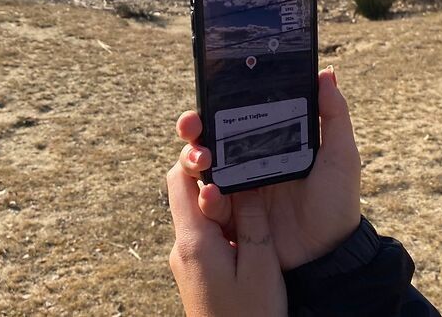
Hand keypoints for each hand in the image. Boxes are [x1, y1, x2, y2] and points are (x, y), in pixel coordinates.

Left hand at [166, 163, 286, 316]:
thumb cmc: (252, 316)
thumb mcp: (260, 265)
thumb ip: (251, 220)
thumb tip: (244, 179)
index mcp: (194, 241)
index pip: (181, 181)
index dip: (197, 155)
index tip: (221, 143)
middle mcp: (183, 247)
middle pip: (184, 190)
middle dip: (206, 167)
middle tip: (236, 156)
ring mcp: (187, 258)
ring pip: (194, 208)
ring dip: (217, 190)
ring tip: (248, 180)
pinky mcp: (197, 267)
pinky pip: (203, 227)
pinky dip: (221, 212)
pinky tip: (245, 213)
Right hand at [176, 66, 361, 270]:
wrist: (330, 253)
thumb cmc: (337, 200)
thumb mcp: (340, 155)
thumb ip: (334, 115)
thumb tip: (327, 72)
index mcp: (268, 143)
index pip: (234, 117)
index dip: (214, 105)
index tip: (206, 98)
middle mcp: (246, 163)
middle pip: (208, 139)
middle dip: (193, 129)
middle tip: (194, 126)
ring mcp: (235, 191)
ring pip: (199, 168)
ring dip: (192, 159)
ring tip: (204, 160)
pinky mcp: (230, 219)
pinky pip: (205, 204)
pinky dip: (202, 197)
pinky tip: (211, 194)